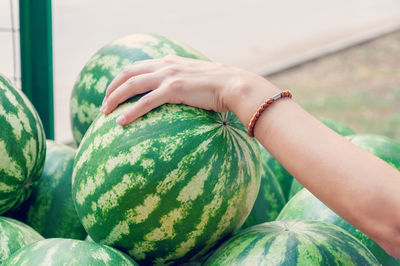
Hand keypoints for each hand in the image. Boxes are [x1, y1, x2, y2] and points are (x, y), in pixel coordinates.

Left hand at [100, 55, 279, 125]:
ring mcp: (169, 76)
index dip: (121, 79)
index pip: (137, 67)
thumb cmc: (218, 85)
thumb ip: (182, 81)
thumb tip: (176, 94)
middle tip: (104, 104)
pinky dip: (131, 111)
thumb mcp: (195, 78)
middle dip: (112, 88)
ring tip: (105, 112)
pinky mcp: (174, 88)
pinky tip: (121, 121)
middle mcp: (165, 65)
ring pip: (132, 85)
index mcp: (169, 61)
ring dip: (115, 98)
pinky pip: (146, 101)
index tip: (113, 92)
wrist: (233, 84)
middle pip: (128, 73)